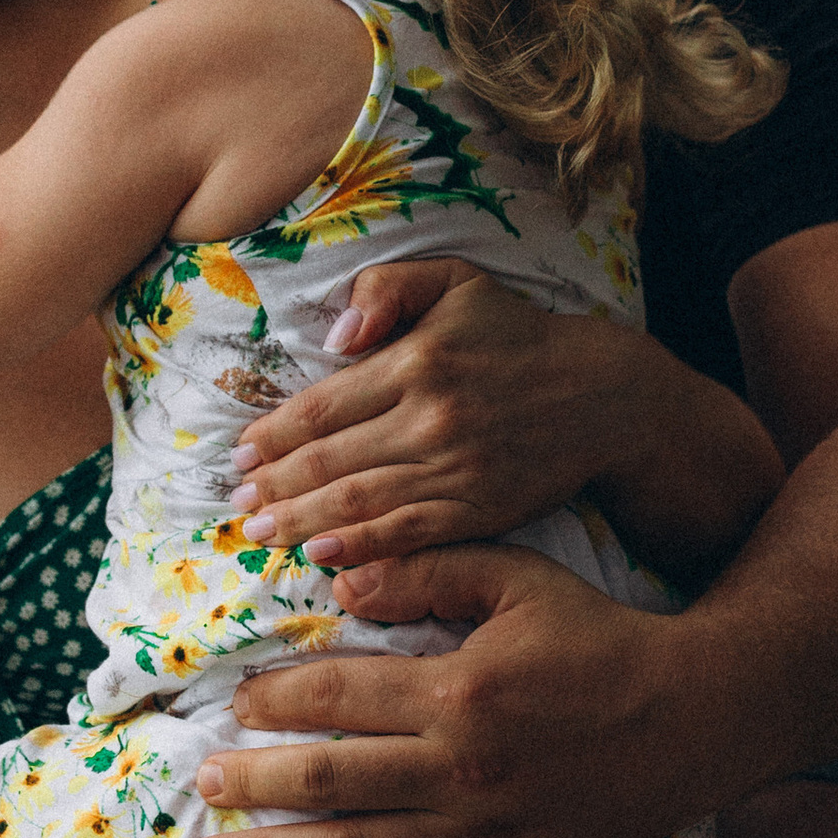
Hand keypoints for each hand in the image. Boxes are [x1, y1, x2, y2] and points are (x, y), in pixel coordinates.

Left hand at [186, 544, 721, 837]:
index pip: (335, 698)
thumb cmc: (602, 638)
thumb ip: (428, 568)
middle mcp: (458, 771)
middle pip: (329, 781)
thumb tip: (341, 583)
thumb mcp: (518, 577)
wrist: (698, 715)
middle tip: (201, 785)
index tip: (233, 705)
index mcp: (455, 691)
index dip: (274, 700)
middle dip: (252, 783)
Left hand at [227, 260, 640, 564]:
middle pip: (332, 461)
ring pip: (361, 502)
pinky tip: (322, 555)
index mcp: (418, 362)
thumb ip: (387, 289)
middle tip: (236, 507)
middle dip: (276, 487)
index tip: (240, 456)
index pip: (324, 406)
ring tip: (261, 534)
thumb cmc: (515, 334)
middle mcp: (432, 419)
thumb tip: (333, 338)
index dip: (274, 435)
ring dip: (302, 521)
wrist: (601, 394)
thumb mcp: (456, 282)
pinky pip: (407, 533)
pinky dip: (359, 548)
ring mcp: (456, 470)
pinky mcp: (479, 510)